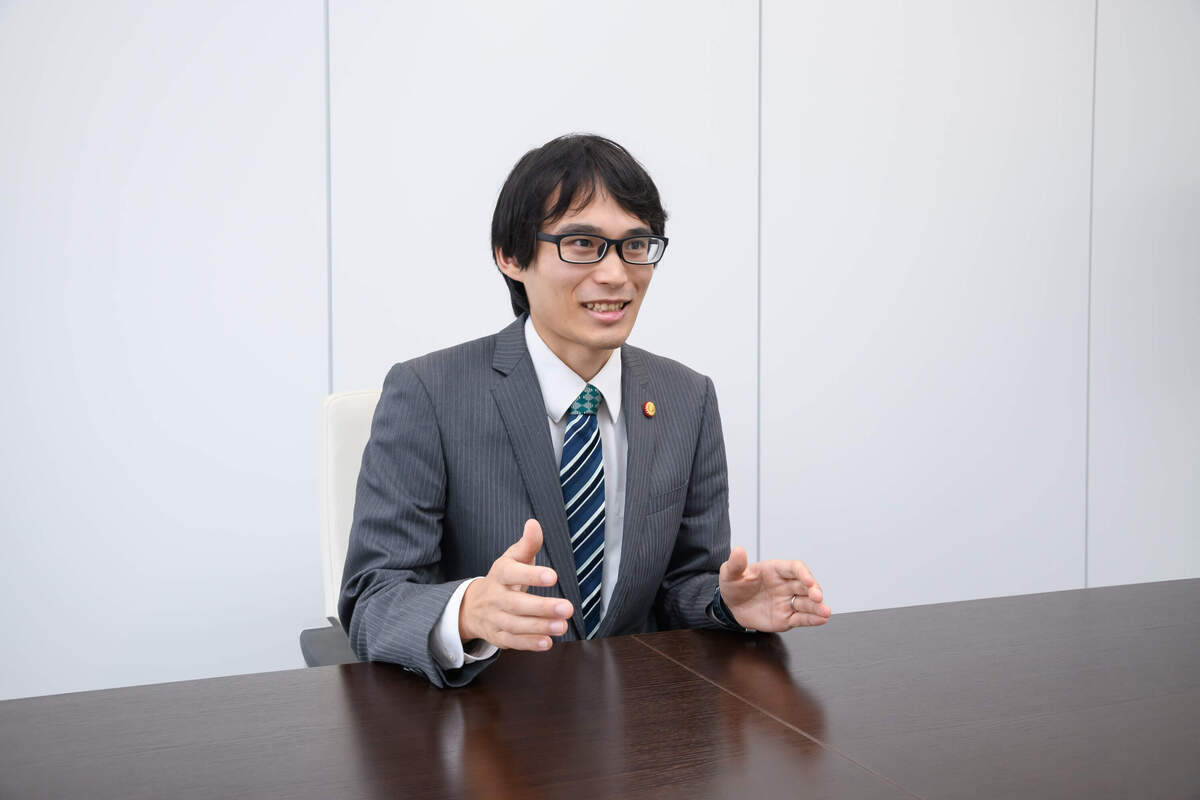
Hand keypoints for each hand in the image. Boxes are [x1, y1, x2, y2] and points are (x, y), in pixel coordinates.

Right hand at [458, 519, 574, 650]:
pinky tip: (548, 642)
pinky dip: (529, 643)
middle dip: (542, 607)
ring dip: (540, 626)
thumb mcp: (513, 558)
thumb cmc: (504, 578)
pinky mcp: (498, 636)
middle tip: (568, 607)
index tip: (553, 576)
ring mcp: (495, 618)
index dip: (531, 575)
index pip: (512, 573)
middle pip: (516, 603)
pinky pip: (513, 641)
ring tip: (563, 625)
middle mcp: (495, 597)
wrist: (473, 606)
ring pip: (516, 624)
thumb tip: (534, 523)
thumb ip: (527, 544)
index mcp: (500, 574)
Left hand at [718, 547, 830, 631]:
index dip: (803, 574)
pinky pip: (802, 618)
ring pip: (807, 603)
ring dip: (818, 607)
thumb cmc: (734, 585)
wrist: (730, 607)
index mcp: (776, 570)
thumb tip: (737, 550)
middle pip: (806, 585)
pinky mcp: (786, 618)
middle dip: (814, 590)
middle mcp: (786, 585)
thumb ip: (736, 564)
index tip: (808, 581)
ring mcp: (787, 601)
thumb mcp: (730, 573)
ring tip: (825, 612)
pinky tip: (822, 619)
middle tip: (818, 597)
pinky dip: (813, 619)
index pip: (795, 568)